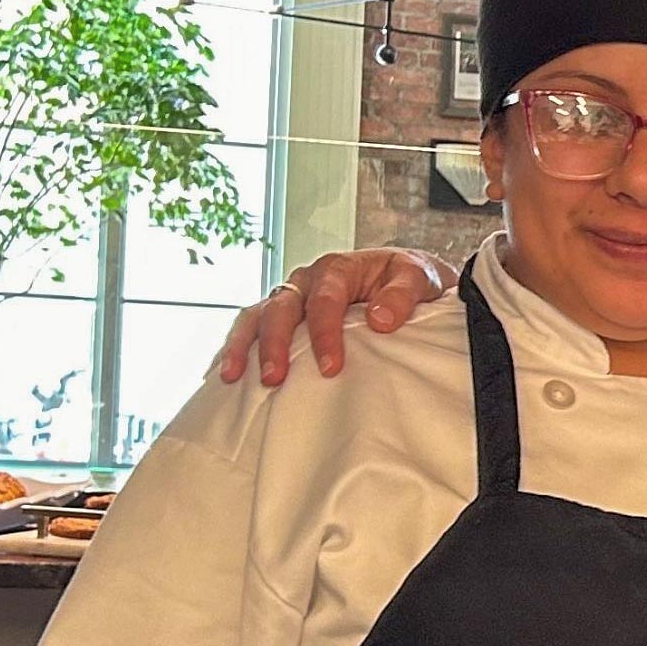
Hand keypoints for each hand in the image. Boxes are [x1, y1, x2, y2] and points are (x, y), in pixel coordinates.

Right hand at [215, 249, 457, 385]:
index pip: (324, 300)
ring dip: (244, 345)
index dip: (324, 333)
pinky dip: (237, 347)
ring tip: (233, 376)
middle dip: (275, 343)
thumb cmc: (410, 279)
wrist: (407, 280)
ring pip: (258, 315)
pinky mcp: (286, 315)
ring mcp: (293, 296)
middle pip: (282, 307)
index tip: (330, 367)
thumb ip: (402, 294)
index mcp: (338, 268)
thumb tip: (379, 320)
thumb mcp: (419, 277)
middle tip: (275, 378)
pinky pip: (253, 326)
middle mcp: (308, 279)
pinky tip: (227, 373)